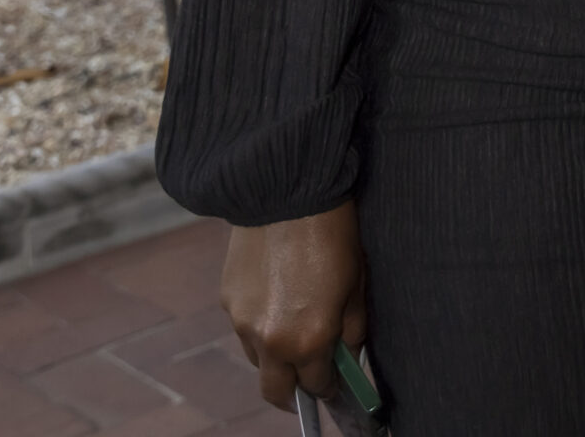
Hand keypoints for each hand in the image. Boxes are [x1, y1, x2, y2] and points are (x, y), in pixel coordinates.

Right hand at [221, 202, 366, 408]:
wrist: (286, 191)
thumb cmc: (332, 234)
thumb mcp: (356, 282)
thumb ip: (351, 328)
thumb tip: (348, 352)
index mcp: (308, 339)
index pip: (317, 386)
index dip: (329, 388)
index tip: (336, 385)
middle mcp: (270, 340)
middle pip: (275, 391)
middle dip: (293, 394)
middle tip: (309, 383)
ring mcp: (242, 322)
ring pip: (257, 360)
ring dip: (275, 358)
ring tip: (294, 332)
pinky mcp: (227, 300)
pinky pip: (244, 329)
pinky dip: (260, 328)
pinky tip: (277, 300)